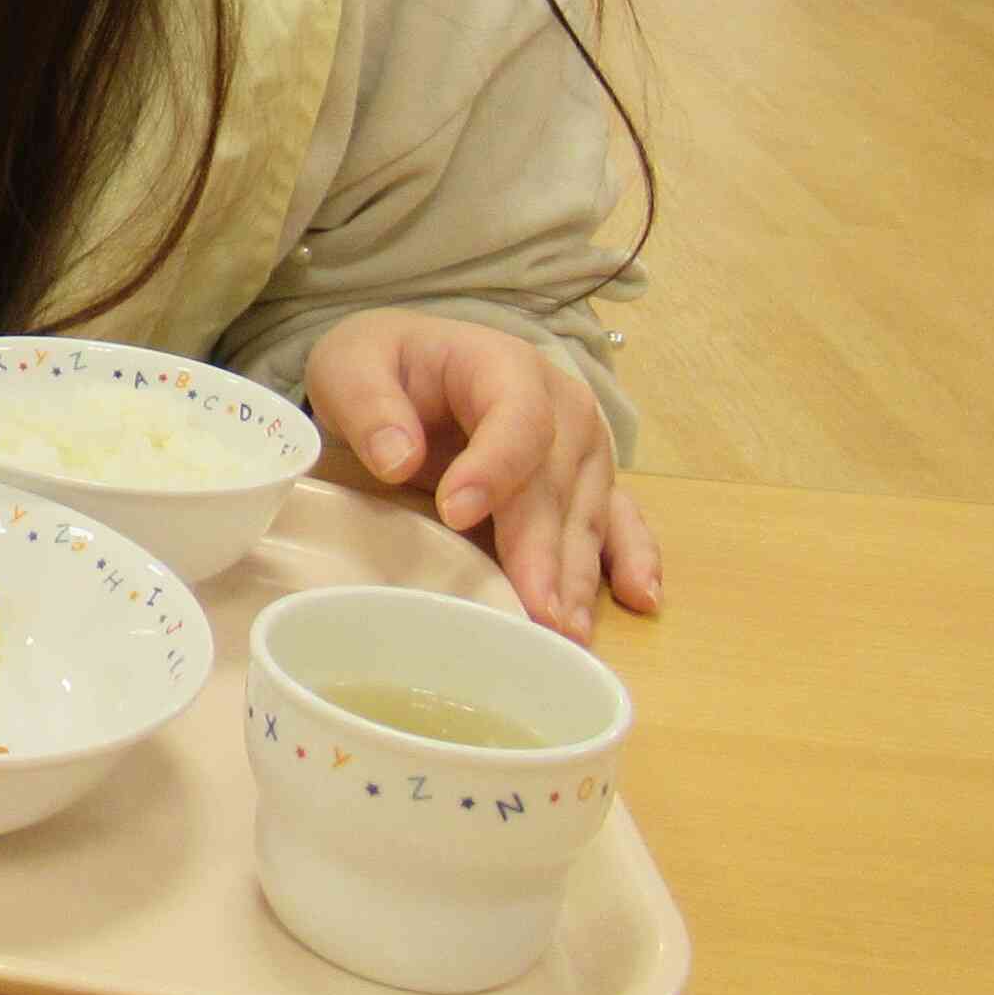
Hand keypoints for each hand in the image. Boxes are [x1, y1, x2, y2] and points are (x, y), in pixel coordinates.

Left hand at [304, 310, 661, 642]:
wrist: (413, 363)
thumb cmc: (385, 366)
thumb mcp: (352, 366)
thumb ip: (369, 406)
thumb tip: (396, 459)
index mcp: (504, 366)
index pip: (515, 418)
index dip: (493, 468)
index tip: (455, 514)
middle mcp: (561, 407)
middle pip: (556, 481)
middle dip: (543, 549)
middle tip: (534, 611)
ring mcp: (583, 450)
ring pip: (587, 514)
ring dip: (580, 575)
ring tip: (568, 631)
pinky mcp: (590, 484)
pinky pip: (621, 522)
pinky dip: (633, 559)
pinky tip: (641, 599)